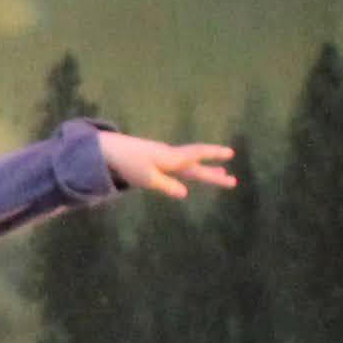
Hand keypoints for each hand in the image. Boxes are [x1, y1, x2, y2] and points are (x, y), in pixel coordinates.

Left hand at [97, 131, 237, 199]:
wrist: (109, 150)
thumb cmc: (128, 164)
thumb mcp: (147, 178)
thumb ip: (167, 185)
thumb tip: (185, 193)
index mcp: (172, 159)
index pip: (198, 156)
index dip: (214, 155)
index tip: (231, 153)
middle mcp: (172, 156)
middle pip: (198, 166)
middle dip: (215, 174)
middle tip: (233, 181)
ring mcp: (165, 157)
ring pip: (190, 165)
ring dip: (206, 170)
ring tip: (222, 173)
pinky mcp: (157, 160)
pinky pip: (180, 165)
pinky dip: (191, 168)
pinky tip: (192, 172)